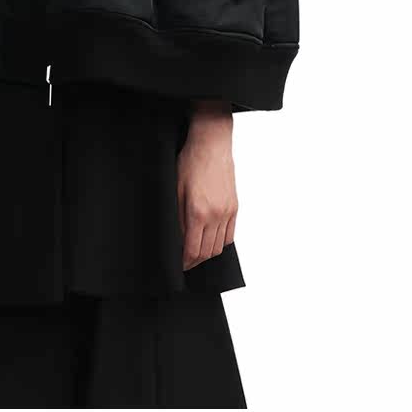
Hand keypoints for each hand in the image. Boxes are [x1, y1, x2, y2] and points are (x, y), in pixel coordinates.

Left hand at [177, 98, 237, 270]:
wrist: (212, 146)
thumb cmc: (191, 162)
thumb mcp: (176, 189)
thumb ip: (178, 217)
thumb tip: (178, 237)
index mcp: (198, 212)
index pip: (193, 249)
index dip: (185, 261)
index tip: (180, 265)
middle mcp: (215, 215)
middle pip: (207, 252)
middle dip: (196, 261)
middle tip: (186, 262)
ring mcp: (227, 212)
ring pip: (220, 246)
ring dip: (208, 253)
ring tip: (197, 253)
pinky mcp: (234, 207)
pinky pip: (230, 234)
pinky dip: (220, 242)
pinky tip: (211, 240)